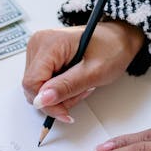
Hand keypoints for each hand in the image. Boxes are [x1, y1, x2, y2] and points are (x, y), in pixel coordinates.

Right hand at [22, 21, 144, 121]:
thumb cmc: (112, 48)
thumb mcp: (93, 72)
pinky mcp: (42, 57)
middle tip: (80, 93)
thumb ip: (67, 86)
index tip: (65, 112)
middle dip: (56, 99)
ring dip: (58, 95)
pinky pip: (42, 82)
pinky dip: (58, 89)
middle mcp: (38, 44)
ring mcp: (39, 50)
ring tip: (80, 86)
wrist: (118, 38)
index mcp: (49, 43)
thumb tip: (43, 100)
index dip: (47, 103)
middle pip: (32, 87)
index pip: (32, 83)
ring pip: (37, 87)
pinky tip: (74, 83)